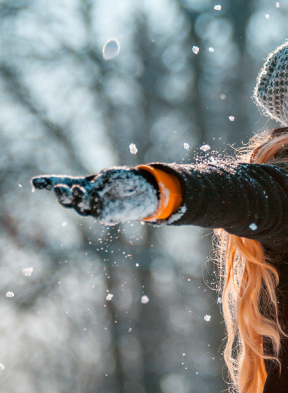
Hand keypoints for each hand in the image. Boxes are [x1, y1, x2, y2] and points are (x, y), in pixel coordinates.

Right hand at [31, 167, 158, 224]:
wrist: (147, 190)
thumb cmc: (127, 179)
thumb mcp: (110, 175)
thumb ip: (97, 184)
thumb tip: (88, 193)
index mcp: (84, 184)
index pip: (63, 183)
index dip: (49, 183)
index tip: (35, 182)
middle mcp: (86, 198)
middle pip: (68, 199)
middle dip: (61, 194)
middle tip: (58, 186)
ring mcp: (95, 208)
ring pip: (80, 207)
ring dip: (77, 198)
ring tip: (75, 188)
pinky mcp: (107, 216)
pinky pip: (98, 212)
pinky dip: (94, 204)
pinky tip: (94, 196)